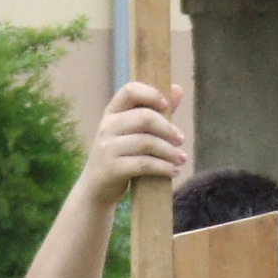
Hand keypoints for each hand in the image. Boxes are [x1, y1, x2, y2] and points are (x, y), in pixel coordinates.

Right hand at [76, 82, 187, 205]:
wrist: (96, 188)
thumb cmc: (120, 155)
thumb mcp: (132, 132)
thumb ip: (155, 112)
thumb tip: (178, 88)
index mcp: (112, 112)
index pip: (130, 90)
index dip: (150, 94)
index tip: (166, 105)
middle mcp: (107, 126)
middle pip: (144, 118)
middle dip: (168, 129)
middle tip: (181, 140)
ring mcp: (107, 148)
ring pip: (146, 143)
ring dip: (169, 152)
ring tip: (181, 159)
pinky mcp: (112, 168)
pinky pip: (143, 164)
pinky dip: (163, 168)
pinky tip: (173, 171)